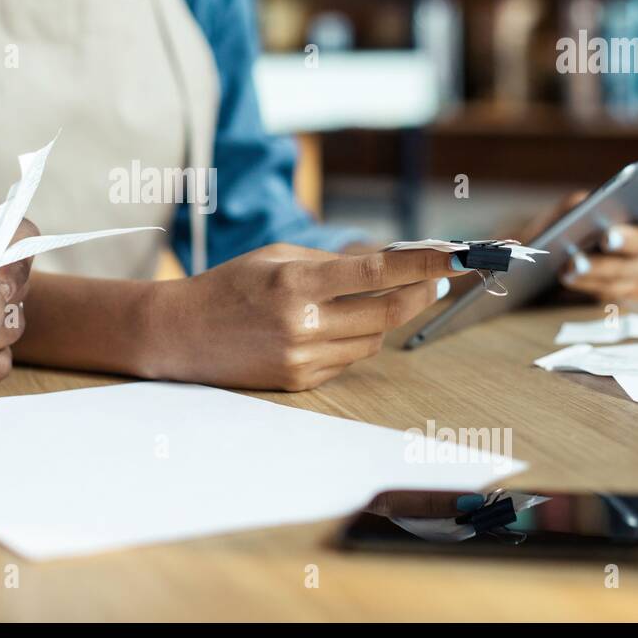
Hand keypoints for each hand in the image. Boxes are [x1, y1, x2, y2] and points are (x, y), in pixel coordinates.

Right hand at [146, 244, 467, 391]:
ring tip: (382, 298)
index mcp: (296, 282)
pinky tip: (338, 325)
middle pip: (386, 312)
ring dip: (385, 317)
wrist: (181, 334)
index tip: (456, 255)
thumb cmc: (229, 286)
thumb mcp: (276, 257)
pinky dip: (355, 340)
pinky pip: (348, 359)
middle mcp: (303, 324)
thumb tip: (390, 266)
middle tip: (436, 279)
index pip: (377, 273)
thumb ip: (332, 262)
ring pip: (372, 339)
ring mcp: (302, 358)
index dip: (422, 264)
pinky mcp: (300, 382)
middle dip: (419, 293)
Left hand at [519, 188, 637, 303]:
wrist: (547, 258)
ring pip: (624, 270)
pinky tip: (567, 275)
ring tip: (573, 262)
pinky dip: (585, 281)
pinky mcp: (619, 291)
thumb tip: (591, 207)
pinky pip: (608, 289)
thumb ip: (582, 202)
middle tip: (607, 237)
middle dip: (625, 240)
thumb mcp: (570, 207)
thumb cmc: (566, 225)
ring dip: (597, 266)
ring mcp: (635, 269)